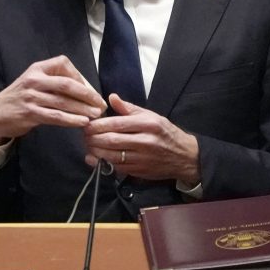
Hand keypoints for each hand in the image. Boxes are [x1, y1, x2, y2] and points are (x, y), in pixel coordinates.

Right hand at [0, 55, 106, 144]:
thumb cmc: (21, 98)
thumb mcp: (34, 82)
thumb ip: (55, 82)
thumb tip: (85, 90)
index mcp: (37, 68)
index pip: (63, 64)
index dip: (79, 75)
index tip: (89, 89)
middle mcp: (34, 80)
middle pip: (67, 84)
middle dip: (87, 94)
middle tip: (100, 103)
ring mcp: (31, 96)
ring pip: (63, 102)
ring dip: (82, 109)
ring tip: (96, 115)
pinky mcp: (30, 113)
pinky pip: (55, 116)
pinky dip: (71, 120)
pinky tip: (82, 122)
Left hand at [84, 94, 200, 185]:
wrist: (184, 156)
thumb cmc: (166, 133)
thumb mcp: (151, 116)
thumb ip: (129, 108)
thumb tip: (111, 98)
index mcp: (148, 124)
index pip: (117, 123)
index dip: (98, 125)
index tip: (87, 124)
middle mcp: (145, 141)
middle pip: (112, 140)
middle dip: (93, 138)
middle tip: (84, 135)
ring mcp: (142, 158)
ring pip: (112, 155)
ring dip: (95, 151)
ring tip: (88, 145)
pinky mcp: (140, 171)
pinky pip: (117, 167)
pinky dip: (103, 163)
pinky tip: (95, 158)